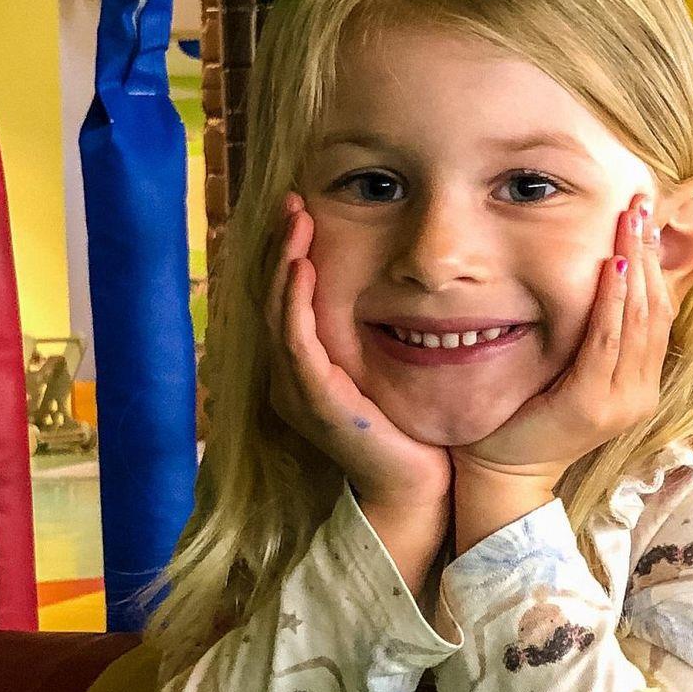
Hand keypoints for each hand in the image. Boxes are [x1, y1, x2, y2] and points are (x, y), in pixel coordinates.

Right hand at [266, 193, 451, 512]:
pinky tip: (303, 268)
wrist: (417, 488)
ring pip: (279, 314)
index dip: (289, 255)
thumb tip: (400, 286)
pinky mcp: (316, 402)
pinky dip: (295, 303)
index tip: (302, 213)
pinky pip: (297, 343)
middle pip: (274, 300)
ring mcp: (298, 391)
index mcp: (303, 371)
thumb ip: (380, 334)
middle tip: (293, 202)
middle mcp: (291, 379)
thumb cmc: (411, 432)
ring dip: (285, 264)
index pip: (286, 302)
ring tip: (296, 223)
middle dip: (283, 248)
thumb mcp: (389, 370)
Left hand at [452, 193, 672, 496]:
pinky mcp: (592, 403)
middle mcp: (639, 393)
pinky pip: (608, 341)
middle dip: (649, 252)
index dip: (655, 263)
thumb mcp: (567, 373)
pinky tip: (613, 267)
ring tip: (631, 221)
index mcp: (638, 384)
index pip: (657, 313)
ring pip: (638, 320)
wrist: (503, 475)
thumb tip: (594, 281)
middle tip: (643, 203)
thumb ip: (589, 339)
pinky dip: (612, 302)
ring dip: (634, 265)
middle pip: (655, 308)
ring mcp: (621, 400)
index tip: (647, 219)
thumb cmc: (525, 419)